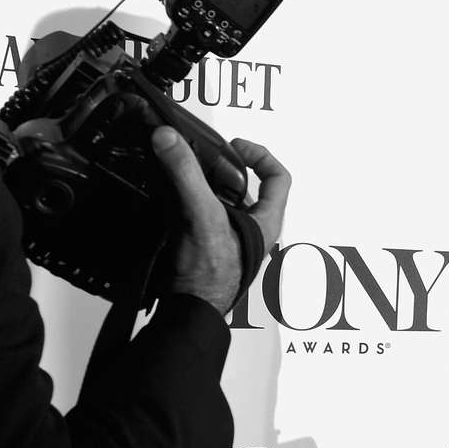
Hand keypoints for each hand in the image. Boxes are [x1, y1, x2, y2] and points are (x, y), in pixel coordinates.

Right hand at [150, 127, 292, 314]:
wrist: (190, 308)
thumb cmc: (211, 276)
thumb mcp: (203, 215)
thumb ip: (187, 175)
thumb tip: (169, 139)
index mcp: (266, 222)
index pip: (279, 178)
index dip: (261, 155)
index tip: (235, 146)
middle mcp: (251, 229)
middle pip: (247, 185)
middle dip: (224, 167)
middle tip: (203, 157)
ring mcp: (229, 237)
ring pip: (222, 199)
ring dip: (203, 183)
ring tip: (184, 170)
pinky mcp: (208, 244)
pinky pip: (201, 213)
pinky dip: (187, 199)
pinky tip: (170, 193)